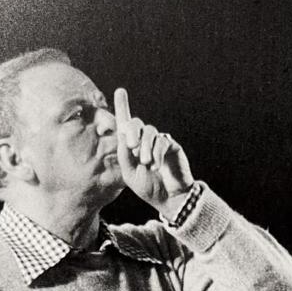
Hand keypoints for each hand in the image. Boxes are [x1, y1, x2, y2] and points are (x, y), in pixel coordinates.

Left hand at [114, 88, 194, 211]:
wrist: (169, 199)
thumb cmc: (149, 188)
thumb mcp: (129, 174)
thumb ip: (123, 155)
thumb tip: (122, 134)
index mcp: (132, 147)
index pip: (126, 124)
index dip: (123, 107)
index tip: (120, 91)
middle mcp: (145, 141)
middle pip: (135, 123)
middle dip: (132, 131)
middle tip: (132, 146)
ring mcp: (159, 142)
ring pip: (149, 131)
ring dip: (145, 147)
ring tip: (146, 163)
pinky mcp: (172, 146)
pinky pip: (162, 141)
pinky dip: (156, 153)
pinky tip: (155, 166)